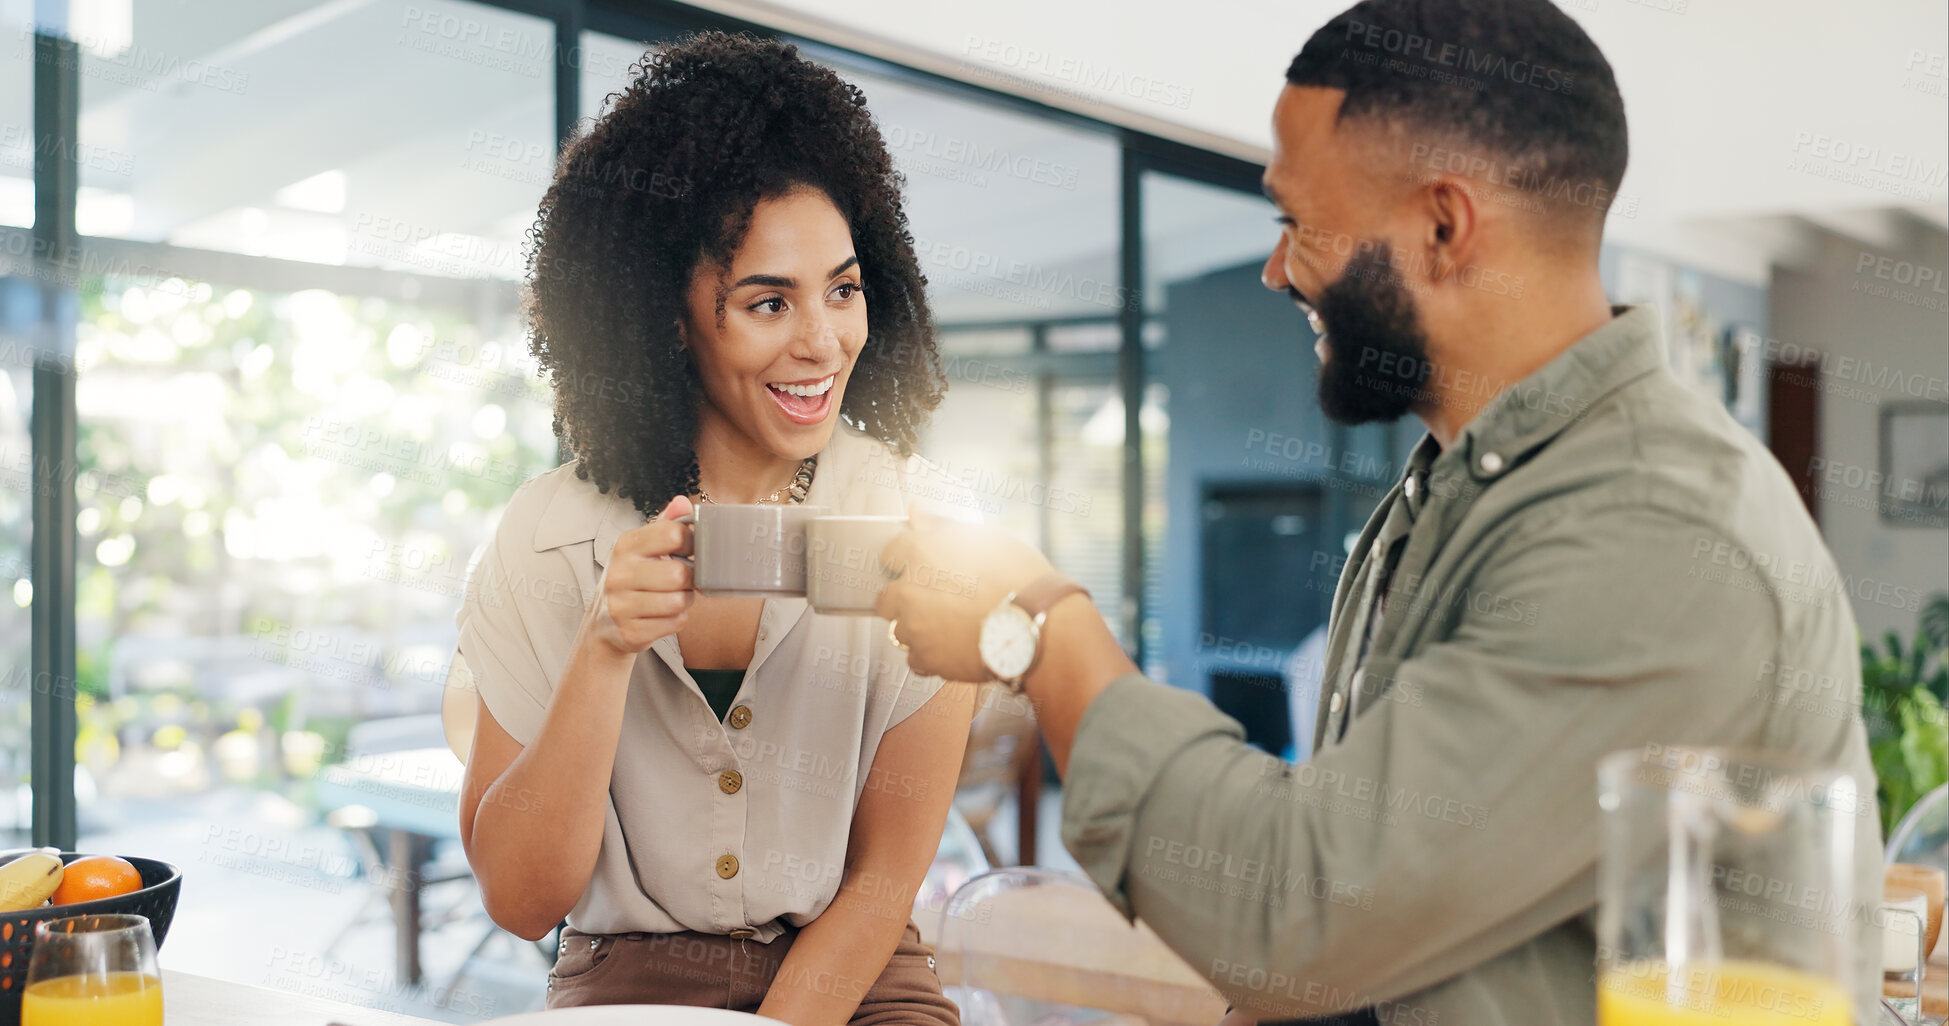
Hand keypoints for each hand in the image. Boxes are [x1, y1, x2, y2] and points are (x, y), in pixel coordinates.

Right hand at [584, 495, 695, 657]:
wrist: (605, 624)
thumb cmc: (633, 580)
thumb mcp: (643, 549)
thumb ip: (665, 524)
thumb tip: (683, 502)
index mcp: (625, 545)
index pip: (673, 534)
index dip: (692, 543)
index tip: (691, 551)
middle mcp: (618, 573)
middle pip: (679, 573)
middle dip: (690, 579)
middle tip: (684, 580)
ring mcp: (621, 605)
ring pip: (678, 601)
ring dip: (685, 601)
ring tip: (673, 597)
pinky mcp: (630, 631)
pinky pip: (674, 623)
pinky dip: (677, 620)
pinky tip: (663, 615)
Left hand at [874, 507, 1053, 680]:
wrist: (1038, 623)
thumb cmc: (1020, 577)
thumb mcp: (984, 538)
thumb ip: (942, 525)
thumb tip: (916, 508)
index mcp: (921, 552)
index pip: (890, 553)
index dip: (906, 561)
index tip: (920, 568)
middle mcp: (909, 590)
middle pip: (886, 598)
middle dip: (904, 600)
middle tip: (936, 602)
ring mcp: (915, 627)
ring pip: (900, 631)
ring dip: (918, 630)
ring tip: (952, 628)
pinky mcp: (927, 658)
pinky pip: (916, 660)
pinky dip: (931, 657)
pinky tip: (954, 648)